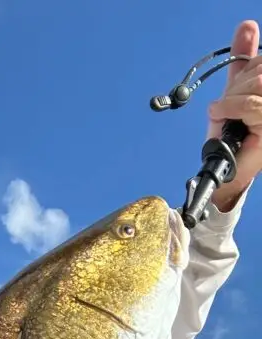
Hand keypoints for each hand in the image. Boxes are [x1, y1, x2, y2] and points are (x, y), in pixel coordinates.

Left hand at [208, 19, 261, 210]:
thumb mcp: (235, 91)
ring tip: (223, 112)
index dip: (249, 66)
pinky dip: (230, 107)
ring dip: (232, 97)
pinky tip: (220, 113)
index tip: (233, 83)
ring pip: (257, 86)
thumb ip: (243, 61)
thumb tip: (248, 26)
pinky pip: (252, 106)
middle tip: (223, 104)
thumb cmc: (231, 136)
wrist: (225, 171)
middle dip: (237, 85)